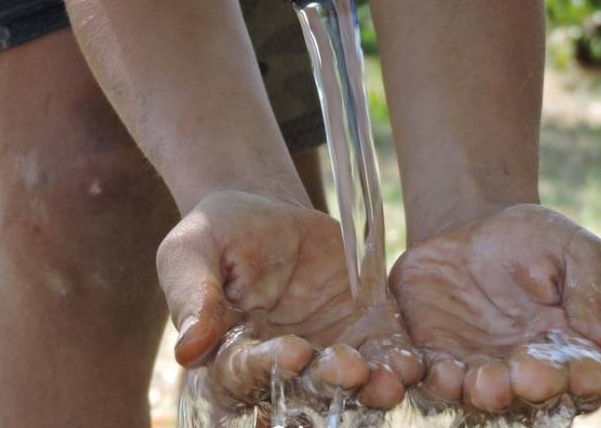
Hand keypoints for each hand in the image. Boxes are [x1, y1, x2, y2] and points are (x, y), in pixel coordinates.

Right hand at [157, 190, 421, 410]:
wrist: (265, 210)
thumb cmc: (217, 232)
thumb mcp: (191, 251)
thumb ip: (192, 295)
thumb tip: (188, 350)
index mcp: (230, 356)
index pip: (245, 375)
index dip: (268, 368)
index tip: (292, 353)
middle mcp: (280, 367)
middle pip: (303, 390)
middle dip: (329, 384)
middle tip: (351, 370)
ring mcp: (325, 353)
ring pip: (349, 385)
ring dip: (371, 388)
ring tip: (390, 379)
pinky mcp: (363, 333)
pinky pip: (384, 356)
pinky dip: (399, 364)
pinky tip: (412, 363)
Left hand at [389, 204, 600, 414]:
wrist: (471, 228)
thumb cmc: (536, 240)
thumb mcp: (575, 252)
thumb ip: (596, 295)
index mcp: (572, 352)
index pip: (585, 377)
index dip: (584, 379)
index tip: (582, 373)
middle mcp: (524, 372)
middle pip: (531, 395)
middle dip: (527, 390)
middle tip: (522, 380)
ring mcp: (477, 369)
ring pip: (478, 394)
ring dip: (477, 392)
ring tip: (476, 382)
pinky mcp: (433, 357)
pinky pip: (428, 374)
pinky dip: (427, 377)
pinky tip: (429, 370)